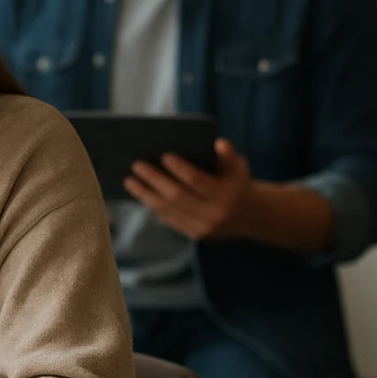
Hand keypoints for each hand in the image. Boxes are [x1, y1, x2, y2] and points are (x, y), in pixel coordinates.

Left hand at [124, 138, 254, 240]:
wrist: (247, 215)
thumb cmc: (235, 181)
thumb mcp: (238, 166)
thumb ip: (228, 155)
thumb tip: (218, 143)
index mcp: (226, 194)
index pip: (197, 180)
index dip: (180, 168)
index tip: (164, 155)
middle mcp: (215, 214)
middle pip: (177, 196)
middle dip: (154, 180)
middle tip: (137, 165)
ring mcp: (203, 227)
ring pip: (168, 210)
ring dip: (145, 194)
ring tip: (129, 180)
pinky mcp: (194, 234)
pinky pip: (168, 219)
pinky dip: (152, 205)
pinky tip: (140, 193)